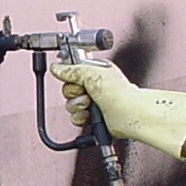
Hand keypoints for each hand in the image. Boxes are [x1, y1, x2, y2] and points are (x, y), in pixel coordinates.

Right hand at [49, 61, 185, 159]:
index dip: (70, 76)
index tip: (73, 79)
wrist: (129, 114)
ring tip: (90, 105)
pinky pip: (75, 118)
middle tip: (85, 92)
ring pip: (70, 105)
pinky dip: (80, 118)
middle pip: (68, 89)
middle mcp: (93, 87)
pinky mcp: (92, 117)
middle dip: (73, 93)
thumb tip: (56, 68)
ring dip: (77, 106)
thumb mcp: (92, 73)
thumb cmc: (120, 93)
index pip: (71, 72)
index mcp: (95, 73)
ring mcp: (93, 103)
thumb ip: (71, 70)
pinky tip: (89, 115)